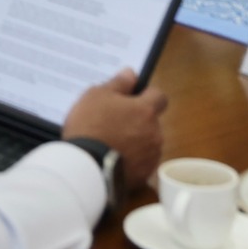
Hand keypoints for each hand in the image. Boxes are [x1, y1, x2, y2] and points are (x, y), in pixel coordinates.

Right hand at [62, 69, 167, 193]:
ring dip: (136, 140)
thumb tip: (131, 73)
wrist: (88, 167)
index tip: (133, 97)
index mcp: (145, 110)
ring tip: (112, 144)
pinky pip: (141, 162)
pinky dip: (132, 159)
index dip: (147, 95)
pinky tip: (113, 160)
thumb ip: (118, 84)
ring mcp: (151, 155)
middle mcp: (155, 132)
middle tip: (114, 122)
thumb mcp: (96, 96)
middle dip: (138, 120)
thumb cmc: (91, 125)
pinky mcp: (144, 175)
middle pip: (152, 121)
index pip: (159, 96)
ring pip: (148, 142)